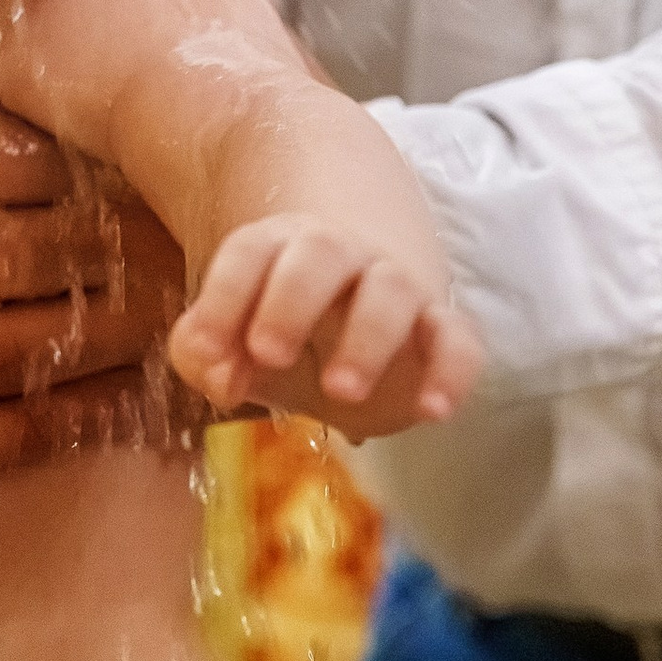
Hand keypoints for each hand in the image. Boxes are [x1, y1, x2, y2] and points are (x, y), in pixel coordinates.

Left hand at [169, 219, 482, 441]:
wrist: (357, 320)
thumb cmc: (283, 330)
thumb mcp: (230, 344)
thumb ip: (202, 353)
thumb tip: (219, 375)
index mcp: (277, 249)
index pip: (249, 252)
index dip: (224, 298)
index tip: (210, 355)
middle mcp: (338, 258)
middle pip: (319, 253)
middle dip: (291, 302)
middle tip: (268, 355)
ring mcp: (393, 288)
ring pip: (390, 290)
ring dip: (367, 338)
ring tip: (341, 392)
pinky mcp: (439, 329)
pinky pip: (459, 337)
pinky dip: (453, 371)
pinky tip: (432, 412)